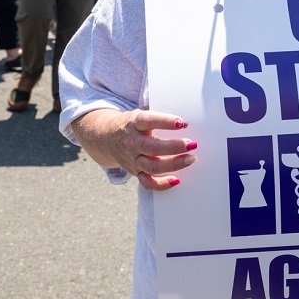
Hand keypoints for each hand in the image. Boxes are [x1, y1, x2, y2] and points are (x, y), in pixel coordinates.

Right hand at [80, 108, 196, 190]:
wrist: (106, 138)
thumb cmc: (132, 124)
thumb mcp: (140, 114)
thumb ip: (158, 116)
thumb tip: (183, 120)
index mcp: (134, 123)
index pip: (149, 121)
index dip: (166, 122)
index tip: (182, 123)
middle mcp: (132, 142)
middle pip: (153, 147)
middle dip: (174, 146)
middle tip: (192, 144)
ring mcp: (133, 159)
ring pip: (152, 166)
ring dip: (173, 164)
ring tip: (191, 159)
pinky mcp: (135, 172)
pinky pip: (147, 183)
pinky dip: (161, 184)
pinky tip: (176, 180)